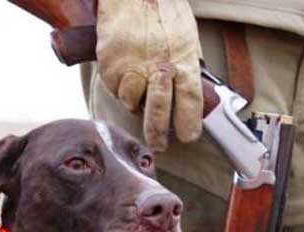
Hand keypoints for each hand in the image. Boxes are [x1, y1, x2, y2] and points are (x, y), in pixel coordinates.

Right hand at [96, 0, 202, 150]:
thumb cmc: (163, 13)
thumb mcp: (187, 40)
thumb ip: (189, 68)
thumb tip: (192, 95)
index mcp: (184, 61)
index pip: (190, 102)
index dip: (189, 124)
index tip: (188, 137)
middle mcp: (158, 68)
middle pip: (159, 113)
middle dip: (158, 134)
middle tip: (159, 145)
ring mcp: (132, 68)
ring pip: (132, 103)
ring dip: (135, 103)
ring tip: (138, 88)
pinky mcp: (110, 66)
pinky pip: (115, 90)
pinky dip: (119, 87)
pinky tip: (124, 73)